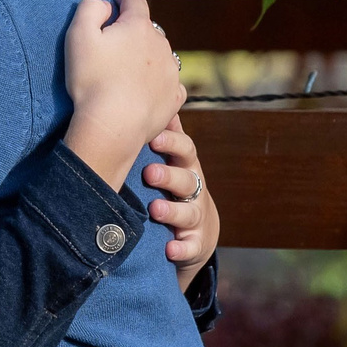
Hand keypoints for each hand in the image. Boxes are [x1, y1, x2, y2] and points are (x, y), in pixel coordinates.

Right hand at [61, 0, 184, 188]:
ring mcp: (171, 72)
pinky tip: (145, 89)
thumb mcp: (78, 35)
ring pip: (160, 55)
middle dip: (134, 30)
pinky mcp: (174, 96)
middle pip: (148, 29)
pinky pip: (169, 82)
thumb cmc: (91, 79)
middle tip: (114, 43)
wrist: (113, 125)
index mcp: (138, 27)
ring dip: (147, 56)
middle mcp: (161, 45)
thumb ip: (90, 8)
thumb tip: (106, 4)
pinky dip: (158, 81)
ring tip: (128, 69)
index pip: (135, 1)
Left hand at [145, 123, 220, 284]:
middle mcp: (194, 189)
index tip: (153, 136)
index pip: (185, 150)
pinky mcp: (196, 244)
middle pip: (187, 178)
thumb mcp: (170, 161)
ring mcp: (196, 216)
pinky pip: (191, 247)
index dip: (172, 142)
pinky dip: (182, 249)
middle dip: (169, 175)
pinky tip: (170, 249)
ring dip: (172, 210)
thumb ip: (162, 135)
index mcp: (184, 166)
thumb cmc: (173, 188)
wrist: (196, 233)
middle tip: (149, 172)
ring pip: (189, 211)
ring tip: (155, 210)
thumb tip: (151, 96)